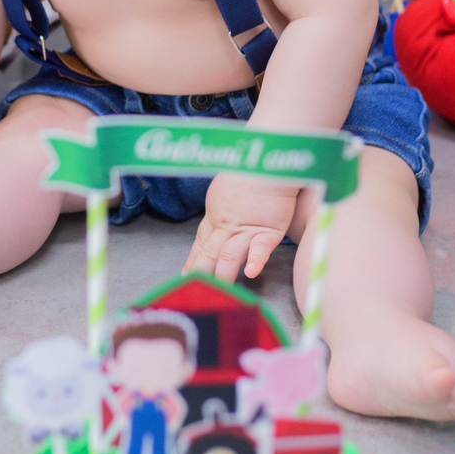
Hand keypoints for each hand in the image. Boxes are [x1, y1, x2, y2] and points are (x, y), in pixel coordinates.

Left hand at [184, 175, 300, 281]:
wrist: (268, 161)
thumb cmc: (249, 171)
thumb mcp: (225, 189)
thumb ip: (221, 207)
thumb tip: (219, 219)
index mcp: (216, 216)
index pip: (200, 243)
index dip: (193, 261)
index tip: (185, 276)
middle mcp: (227, 226)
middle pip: (210, 253)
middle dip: (202, 274)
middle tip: (196, 291)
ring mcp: (247, 229)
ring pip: (229, 255)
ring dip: (223, 275)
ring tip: (220, 292)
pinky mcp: (269, 229)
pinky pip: (260, 248)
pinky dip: (255, 261)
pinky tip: (250, 273)